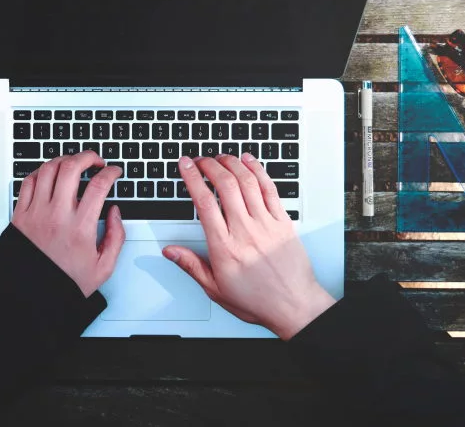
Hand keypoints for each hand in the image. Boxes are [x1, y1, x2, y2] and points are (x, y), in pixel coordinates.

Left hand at [11, 151, 124, 296]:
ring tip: (74, 164)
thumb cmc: (64, 282)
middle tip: (96, 161)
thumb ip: (116, 237)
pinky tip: (50, 174)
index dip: (111, 172)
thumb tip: (115, 213)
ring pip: (49, 169)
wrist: (32, 295)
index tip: (114, 172)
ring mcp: (37, 212)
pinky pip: (29, 181)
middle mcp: (57, 215)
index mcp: (80, 227)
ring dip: (65, 160)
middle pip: (72, 168)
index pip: (99, 185)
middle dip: (88, 157)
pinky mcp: (21, 214)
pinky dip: (41, 171)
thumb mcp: (103, 267)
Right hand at [163, 153, 335, 339]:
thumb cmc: (257, 300)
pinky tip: (249, 161)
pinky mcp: (283, 222)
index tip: (185, 166)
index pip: (204, 203)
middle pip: (225, 186)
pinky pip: (270, 189)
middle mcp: (245, 232)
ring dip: (232, 164)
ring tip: (221, 157)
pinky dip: (258, 171)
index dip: (192, 178)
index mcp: (225, 247)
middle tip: (200, 159)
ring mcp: (266, 224)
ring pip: (247, 182)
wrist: (294, 306)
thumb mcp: (215, 289)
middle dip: (209, 165)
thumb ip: (191, 266)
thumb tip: (170, 251)